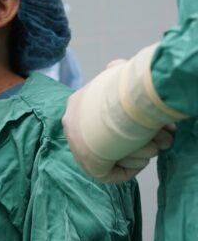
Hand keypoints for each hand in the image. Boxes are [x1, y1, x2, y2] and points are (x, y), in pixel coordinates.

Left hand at [62, 46, 183, 182]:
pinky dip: (132, 165)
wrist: (121, 108)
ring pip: (118, 155)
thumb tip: (115, 67)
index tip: (156, 124)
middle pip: (116, 140)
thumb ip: (115, 71)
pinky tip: (141, 152)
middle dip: (144, 139)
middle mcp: (77, 128)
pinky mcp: (90, 166)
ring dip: (142, 149)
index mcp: (79, 106)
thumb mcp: (118, 72)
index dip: (135, 124)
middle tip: (163, 136)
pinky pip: (112, 173)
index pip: (106, 121)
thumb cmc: (124, 90)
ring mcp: (81, 149)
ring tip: (152, 140)